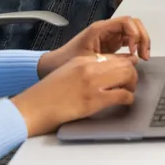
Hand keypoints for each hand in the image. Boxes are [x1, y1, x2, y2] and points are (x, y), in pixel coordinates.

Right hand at [12, 55, 138, 135]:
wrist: (32, 108)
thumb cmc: (46, 95)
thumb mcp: (67, 73)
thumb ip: (85, 69)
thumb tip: (105, 72)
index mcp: (82, 60)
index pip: (113, 56)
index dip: (125, 63)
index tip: (128, 70)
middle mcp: (89, 68)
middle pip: (124, 63)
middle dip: (132, 73)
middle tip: (131, 82)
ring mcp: (92, 83)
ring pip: (128, 75)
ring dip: (132, 85)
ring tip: (128, 92)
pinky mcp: (94, 100)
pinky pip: (122, 95)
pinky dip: (128, 99)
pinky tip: (125, 102)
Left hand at [38, 16, 150, 75]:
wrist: (53, 65)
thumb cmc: (66, 61)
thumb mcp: (89, 61)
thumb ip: (112, 60)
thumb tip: (132, 60)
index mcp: (100, 29)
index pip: (126, 22)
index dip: (134, 34)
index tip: (134, 50)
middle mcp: (106, 29)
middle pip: (133, 24)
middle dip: (142, 37)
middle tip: (144, 55)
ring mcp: (109, 36)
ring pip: (133, 31)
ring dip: (141, 42)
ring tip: (144, 57)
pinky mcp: (111, 44)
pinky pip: (128, 41)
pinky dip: (136, 47)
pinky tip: (136, 58)